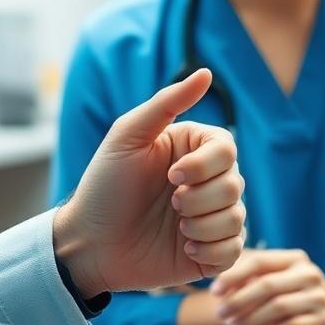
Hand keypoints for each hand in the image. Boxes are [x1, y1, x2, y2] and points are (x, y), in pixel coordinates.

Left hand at [54, 69, 245, 295]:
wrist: (88, 243)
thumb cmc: (105, 186)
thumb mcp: (129, 135)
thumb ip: (167, 101)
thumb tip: (206, 72)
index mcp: (193, 151)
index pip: (227, 149)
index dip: (204, 165)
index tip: (171, 174)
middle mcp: (207, 182)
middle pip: (236, 184)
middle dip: (198, 198)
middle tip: (168, 204)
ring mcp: (210, 218)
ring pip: (236, 217)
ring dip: (201, 225)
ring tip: (174, 228)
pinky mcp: (211, 252)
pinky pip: (233, 250)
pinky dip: (210, 250)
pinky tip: (184, 249)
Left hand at [209, 249, 324, 324]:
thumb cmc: (299, 295)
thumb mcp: (281, 281)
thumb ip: (253, 280)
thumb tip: (218, 287)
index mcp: (295, 259)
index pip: (260, 261)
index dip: (234, 276)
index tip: (214, 291)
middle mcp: (309, 274)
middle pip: (267, 285)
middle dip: (238, 300)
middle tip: (220, 314)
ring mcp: (318, 297)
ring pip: (277, 307)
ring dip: (250, 320)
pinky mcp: (323, 320)